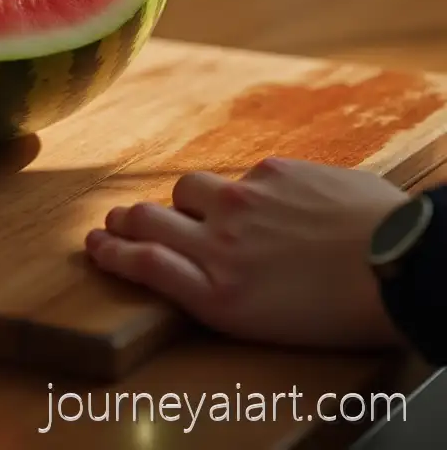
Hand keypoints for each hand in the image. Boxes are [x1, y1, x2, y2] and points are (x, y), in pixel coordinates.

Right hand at [85, 156, 410, 349]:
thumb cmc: (343, 308)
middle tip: (116, 219)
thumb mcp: (266, 320)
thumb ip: (219, 288)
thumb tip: (193, 259)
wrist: (399, 264)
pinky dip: (245, 191)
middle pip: (145, 218)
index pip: (143, 261)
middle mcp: (219, 245)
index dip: (111, 250)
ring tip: (197, 211)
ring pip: (188, 189)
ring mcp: (242, 202)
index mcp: (218, 294)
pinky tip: (270, 205)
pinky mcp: (270, 172)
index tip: (95, 242)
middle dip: (124, 219)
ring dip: (185, 202)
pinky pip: (241, 177)